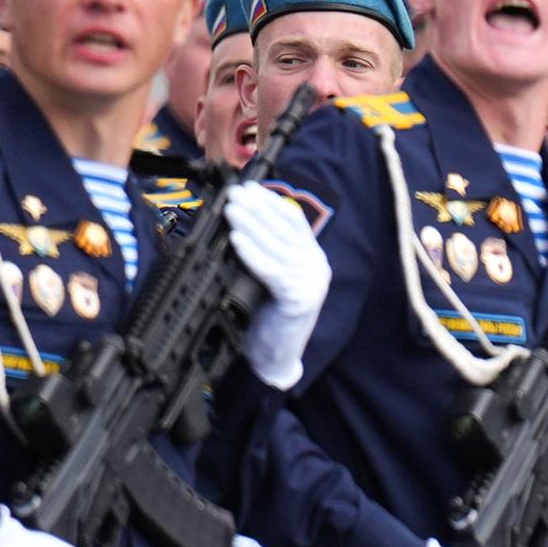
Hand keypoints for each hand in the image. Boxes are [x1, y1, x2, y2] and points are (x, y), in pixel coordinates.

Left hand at [223, 181, 330, 389]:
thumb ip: (265, 252)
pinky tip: (236, 240)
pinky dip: (252, 253)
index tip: (247, 188)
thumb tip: (241, 218)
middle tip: (234, 194)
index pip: (294, 220)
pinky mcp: (299, 299)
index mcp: (312, 258)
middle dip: (257, 208)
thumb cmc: (265, 317)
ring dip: (250, 225)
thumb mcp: (268, 278)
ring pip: (276, 247)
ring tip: (231, 211)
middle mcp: (316, 267)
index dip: (270, 201)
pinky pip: (272, 270)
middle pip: (285, 229)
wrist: (275, 358)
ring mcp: (311, 283)